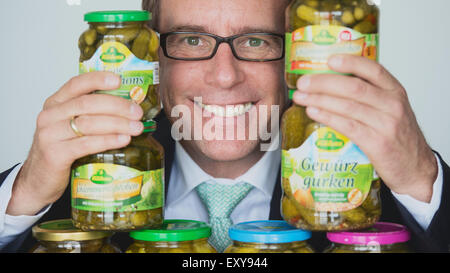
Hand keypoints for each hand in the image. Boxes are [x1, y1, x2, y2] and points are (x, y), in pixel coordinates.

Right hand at [6, 72, 143, 215]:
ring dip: (118, 124)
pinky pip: (86, 144)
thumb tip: (128, 108)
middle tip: (137, 112)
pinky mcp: (55, 154)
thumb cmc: (61, 151)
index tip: (119, 80)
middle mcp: (50, 116)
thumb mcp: (70, 128)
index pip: (76, 84)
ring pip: (89, 123)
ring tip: (137, 127)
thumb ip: (91, 116)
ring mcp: (50, 135)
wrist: (39, 181)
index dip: (98, 80)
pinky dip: (108, 140)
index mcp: (55, 104)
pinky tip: (124, 140)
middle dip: (117, 106)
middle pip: (87, 104)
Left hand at [292, 54, 437, 202]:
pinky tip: (313, 112)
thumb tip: (331, 85)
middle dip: (323, 83)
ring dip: (319, 100)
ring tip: (300, 97)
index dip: (350, 62)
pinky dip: (327, 117)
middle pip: (353, 87)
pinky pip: (347, 126)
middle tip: (303, 83)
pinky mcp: (377, 143)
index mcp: (395, 92)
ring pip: (347, 106)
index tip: (329, 59)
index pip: (373, 69)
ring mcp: (386, 124)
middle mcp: (392, 105)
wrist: (415, 168)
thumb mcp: (391, 110)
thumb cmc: (397, 138)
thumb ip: (370, 97)